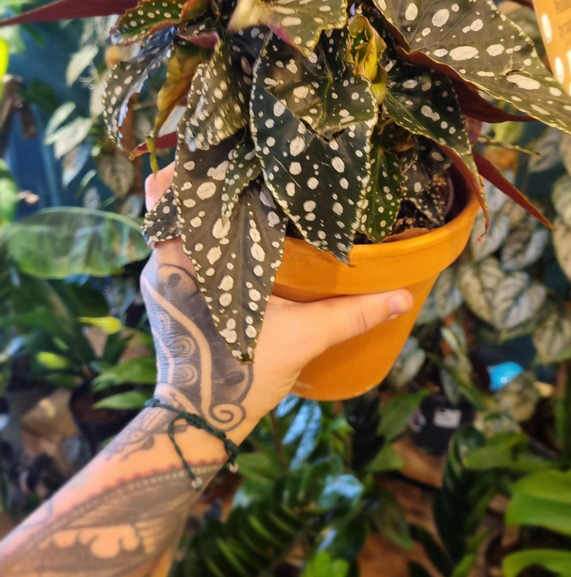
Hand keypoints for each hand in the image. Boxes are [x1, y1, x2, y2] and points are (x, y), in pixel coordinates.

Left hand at [143, 164, 412, 443]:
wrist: (201, 422)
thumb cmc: (241, 377)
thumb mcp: (302, 338)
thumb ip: (351, 312)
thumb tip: (402, 295)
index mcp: (183, 263)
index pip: (168, 196)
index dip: (192, 169)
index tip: (227, 153)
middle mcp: (162, 265)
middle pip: (175, 207)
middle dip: (209, 186)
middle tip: (250, 168)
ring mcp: (161, 281)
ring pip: (178, 229)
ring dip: (208, 213)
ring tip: (251, 195)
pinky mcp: (169, 297)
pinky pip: (182, 251)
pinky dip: (207, 239)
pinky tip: (243, 237)